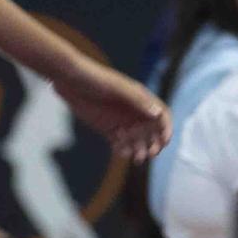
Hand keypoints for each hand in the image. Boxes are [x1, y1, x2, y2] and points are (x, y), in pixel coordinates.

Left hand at [54, 56, 170, 162]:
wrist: (71, 81)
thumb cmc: (96, 79)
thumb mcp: (118, 88)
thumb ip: (137, 100)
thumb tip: (157, 114)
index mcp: (141, 99)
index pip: (162, 116)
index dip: (166, 129)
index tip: (164, 141)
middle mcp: (135, 112)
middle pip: (152, 132)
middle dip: (154, 144)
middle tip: (150, 154)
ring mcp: (122, 121)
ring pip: (137, 141)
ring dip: (140, 150)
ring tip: (136, 158)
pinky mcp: (109, 130)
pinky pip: (121, 144)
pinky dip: (123, 150)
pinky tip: (120, 152)